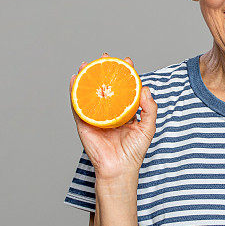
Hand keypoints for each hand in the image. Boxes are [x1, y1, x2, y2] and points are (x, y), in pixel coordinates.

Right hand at [70, 53, 157, 179]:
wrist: (119, 168)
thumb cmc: (134, 150)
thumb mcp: (148, 127)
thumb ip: (150, 108)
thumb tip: (145, 88)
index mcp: (125, 111)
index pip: (125, 88)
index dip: (125, 74)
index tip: (127, 61)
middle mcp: (109, 111)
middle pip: (106, 86)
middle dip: (105, 70)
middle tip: (106, 57)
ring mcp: (96, 116)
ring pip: (90, 92)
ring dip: (87, 76)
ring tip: (88, 63)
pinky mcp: (84, 122)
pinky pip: (78, 104)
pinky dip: (74, 91)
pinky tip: (75, 78)